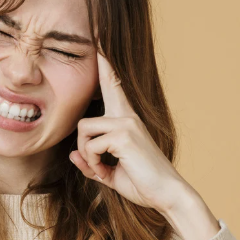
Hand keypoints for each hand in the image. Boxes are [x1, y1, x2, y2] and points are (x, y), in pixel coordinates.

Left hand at [69, 48, 190, 212]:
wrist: (167, 195)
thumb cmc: (143, 184)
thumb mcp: (110, 173)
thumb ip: (91, 162)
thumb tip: (72, 154)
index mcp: (126, 120)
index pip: (113, 86)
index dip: (105, 66)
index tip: (99, 44)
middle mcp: (127, 116)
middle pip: (83, 122)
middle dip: (84, 149)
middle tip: (98, 167)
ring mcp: (126, 123)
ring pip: (84, 132)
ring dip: (89, 157)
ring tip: (105, 169)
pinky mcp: (124, 134)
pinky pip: (91, 146)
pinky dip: (94, 164)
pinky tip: (108, 172)